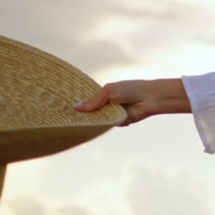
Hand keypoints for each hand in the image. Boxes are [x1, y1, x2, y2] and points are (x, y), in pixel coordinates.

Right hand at [74, 78, 189, 125]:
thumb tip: (75, 107)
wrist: (150, 98)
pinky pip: (108, 125)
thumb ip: (94, 101)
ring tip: (83, 121)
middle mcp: (106, 105)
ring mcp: (112, 114)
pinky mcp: (119, 122)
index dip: (78, 105)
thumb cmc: (130, 89)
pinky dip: (106, 124)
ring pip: (99, 120)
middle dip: (83, 115)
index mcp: (102, 95)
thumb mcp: (109, 92)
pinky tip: (101, 123)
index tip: (64, 109)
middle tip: (69, 119)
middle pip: (91, 113)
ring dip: (95, 121)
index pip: (86, 101)